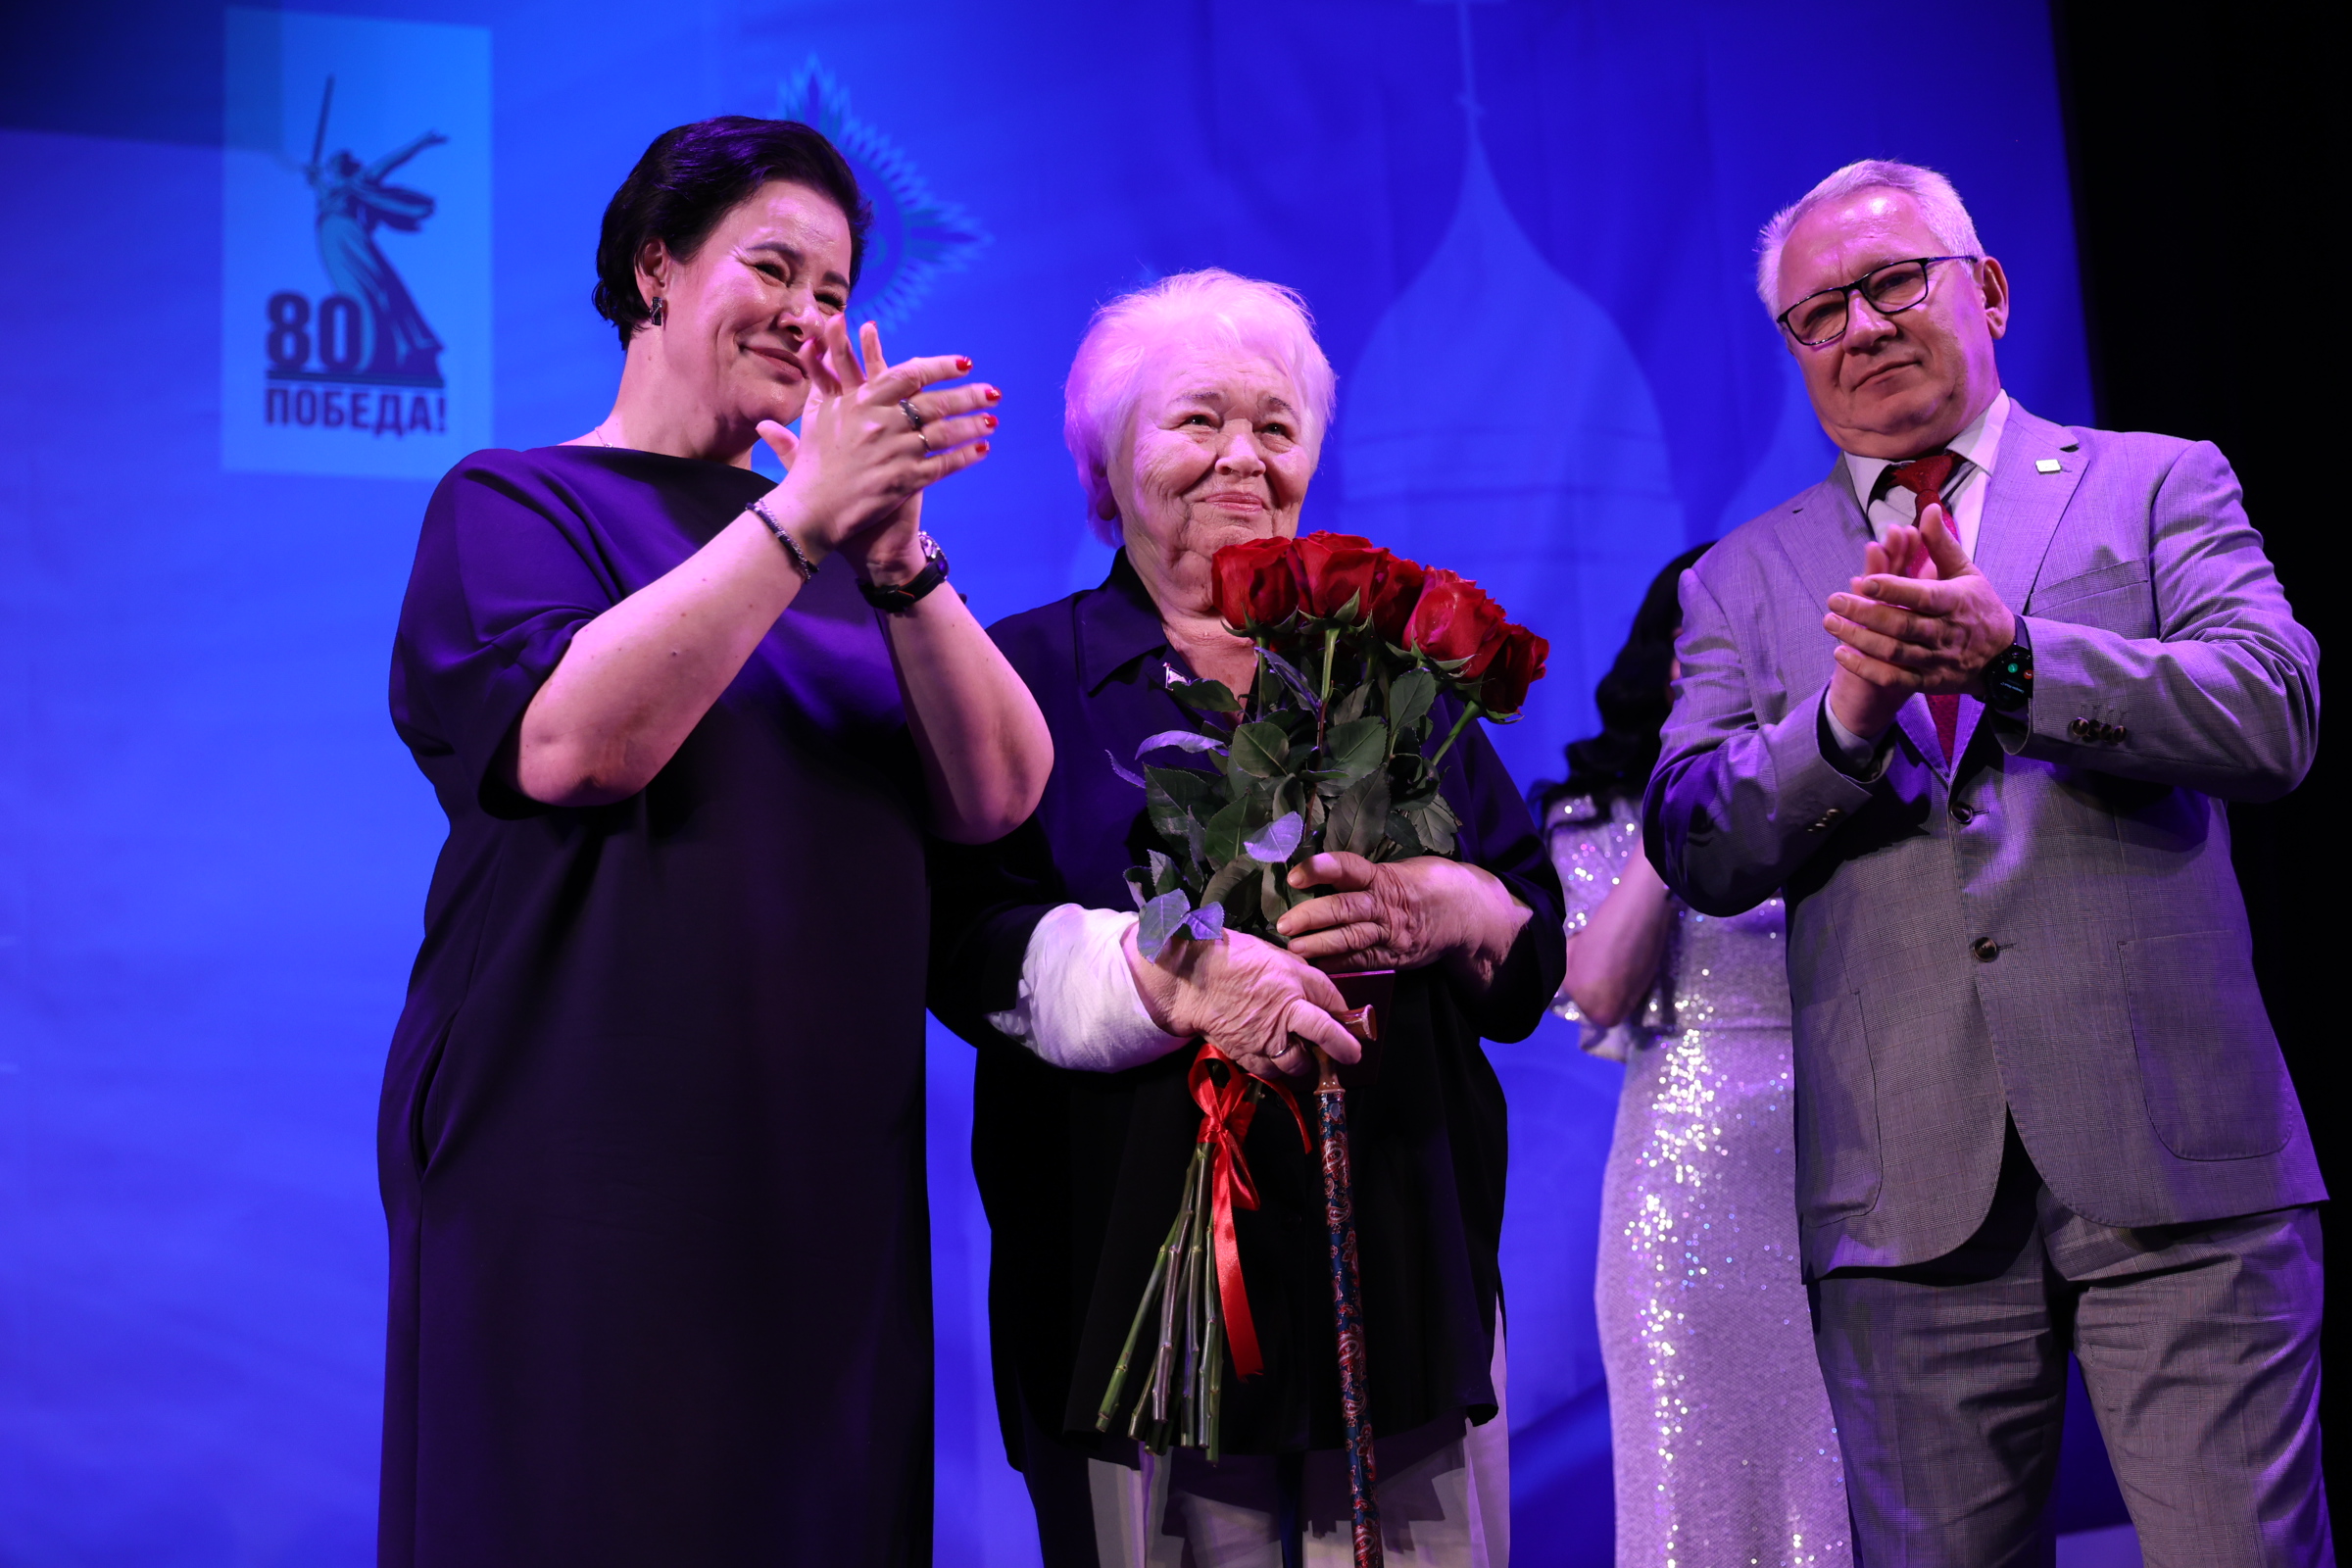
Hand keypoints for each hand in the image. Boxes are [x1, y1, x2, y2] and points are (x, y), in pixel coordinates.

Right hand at [752, 318, 998, 562]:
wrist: (812, 508)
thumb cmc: (813, 459)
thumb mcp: (816, 411)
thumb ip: (823, 375)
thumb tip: (818, 338)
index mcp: (863, 401)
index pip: (911, 374)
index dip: (941, 367)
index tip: (964, 364)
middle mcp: (883, 424)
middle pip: (936, 403)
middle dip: (969, 396)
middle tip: (993, 391)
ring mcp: (896, 453)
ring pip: (945, 434)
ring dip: (973, 425)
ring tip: (992, 419)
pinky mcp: (904, 482)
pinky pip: (944, 465)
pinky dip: (966, 456)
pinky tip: (982, 449)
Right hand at [1124, 926, 1360, 1080]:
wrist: (1192, 977)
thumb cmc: (1236, 958)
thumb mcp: (1282, 959)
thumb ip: (1311, 982)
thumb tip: (1331, 1002)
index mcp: (1291, 995)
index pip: (1328, 1024)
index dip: (1346, 1039)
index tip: (1356, 1047)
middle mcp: (1279, 1024)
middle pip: (1315, 1050)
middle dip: (1329, 1054)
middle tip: (1331, 1050)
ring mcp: (1260, 1043)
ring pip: (1293, 1066)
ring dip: (1301, 1061)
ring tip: (1300, 1049)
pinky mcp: (1243, 1055)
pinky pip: (1269, 1072)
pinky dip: (1277, 1067)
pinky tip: (1275, 1055)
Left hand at [1276, 852, 1530, 989]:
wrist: (1468, 915)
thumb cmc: (1428, 883)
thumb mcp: (1403, 869)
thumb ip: (1367, 875)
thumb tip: (1322, 873)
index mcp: (1387, 878)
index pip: (1351, 869)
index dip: (1322, 869)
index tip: (1295, 875)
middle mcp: (1387, 907)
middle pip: (1345, 909)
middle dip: (1312, 916)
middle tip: (1283, 923)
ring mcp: (1391, 936)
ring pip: (1351, 939)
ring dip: (1319, 945)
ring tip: (1293, 948)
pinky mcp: (1393, 958)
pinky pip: (1362, 962)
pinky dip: (1337, 964)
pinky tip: (1315, 966)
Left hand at [1823, 505, 2016, 733]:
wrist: (2003, 656)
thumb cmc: (1978, 606)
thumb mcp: (1966, 572)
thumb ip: (1941, 543)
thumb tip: (1928, 507)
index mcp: (1954, 602)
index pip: (1921, 596)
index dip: (1893, 589)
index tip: (1865, 580)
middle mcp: (1945, 633)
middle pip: (1901, 625)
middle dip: (1865, 613)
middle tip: (1834, 600)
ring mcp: (1936, 659)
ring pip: (1893, 652)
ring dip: (1859, 639)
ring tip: (1831, 623)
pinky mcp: (1928, 681)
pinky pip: (1894, 679)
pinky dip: (1866, 668)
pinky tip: (1841, 654)